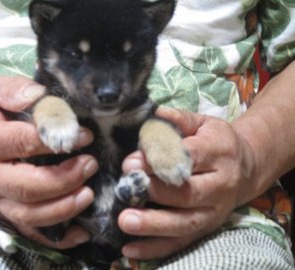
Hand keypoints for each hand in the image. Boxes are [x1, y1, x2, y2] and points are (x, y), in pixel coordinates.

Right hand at [0, 76, 97, 248]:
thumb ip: (13, 90)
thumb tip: (41, 95)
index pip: (23, 143)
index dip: (57, 140)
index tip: (85, 135)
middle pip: (27, 187)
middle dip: (64, 179)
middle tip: (90, 164)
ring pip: (29, 215)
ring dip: (63, 208)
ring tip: (88, 193)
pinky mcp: (3, 212)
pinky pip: (29, 231)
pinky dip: (57, 237)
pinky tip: (81, 230)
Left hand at [119, 107, 257, 259]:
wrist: (246, 167)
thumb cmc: (216, 141)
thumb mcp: (202, 122)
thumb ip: (178, 119)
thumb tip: (155, 113)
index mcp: (218, 152)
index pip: (189, 157)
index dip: (160, 160)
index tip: (132, 161)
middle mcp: (220, 185)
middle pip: (187, 193)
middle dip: (155, 190)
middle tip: (126, 186)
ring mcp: (214, 211)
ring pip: (184, 222)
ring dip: (153, 224)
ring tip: (125, 221)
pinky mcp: (206, 228)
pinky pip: (182, 242)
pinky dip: (156, 247)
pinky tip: (131, 249)